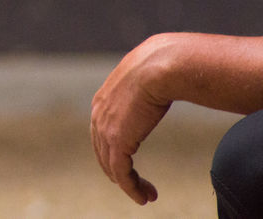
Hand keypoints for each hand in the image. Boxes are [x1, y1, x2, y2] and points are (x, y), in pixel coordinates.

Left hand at [90, 36, 174, 204]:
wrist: (162, 65)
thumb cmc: (162, 66)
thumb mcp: (145, 75)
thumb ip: (145, 84)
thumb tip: (163, 81)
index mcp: (103, 99)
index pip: (101, 132)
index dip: (113, 150)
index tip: (128, 163)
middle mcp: (98, 114)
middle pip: (102, 152)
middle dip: (119, 170)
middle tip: (136, 184)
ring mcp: (106, 128)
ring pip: (112, 166)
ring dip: (129, 184)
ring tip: (145, 195)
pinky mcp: (117, 141)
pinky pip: (121, 173)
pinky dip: (131, 188)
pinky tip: (144, 196)